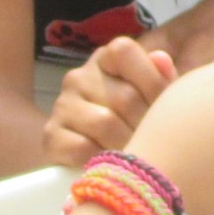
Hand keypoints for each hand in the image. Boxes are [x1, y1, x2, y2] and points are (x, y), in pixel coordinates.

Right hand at [45, 37, 175, 166]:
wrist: (87, 157)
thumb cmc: (131, 124)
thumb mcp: (151, 99)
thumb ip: (161, 80)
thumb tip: (161, 59)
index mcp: (105, 60)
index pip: (123, 51)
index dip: (150, 80)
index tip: (162, 107)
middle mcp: (79, 77)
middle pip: (124, 96)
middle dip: (146, 125)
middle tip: (156, 142)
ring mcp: (63, 105)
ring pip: (105, 123)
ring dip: (125, 145)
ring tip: (135, 156)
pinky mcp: (51, 136)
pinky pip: (82, 148)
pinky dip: (100, 159)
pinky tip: (109, 163)